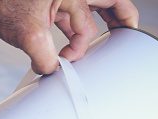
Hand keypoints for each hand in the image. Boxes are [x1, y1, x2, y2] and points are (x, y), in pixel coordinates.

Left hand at [0, 0, 138, 73]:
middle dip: (111, 27)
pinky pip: (64, 24)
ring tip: (80, 59)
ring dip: (79, 42)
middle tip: (120, 45)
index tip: (129, 37)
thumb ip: (46, 58)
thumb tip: (53, 72)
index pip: (112, 2)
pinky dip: (64, 40)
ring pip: (81, 21)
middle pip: (102, 9)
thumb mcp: (28, 33)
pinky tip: (62, 56)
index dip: (123, 19)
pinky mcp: (47, 5)